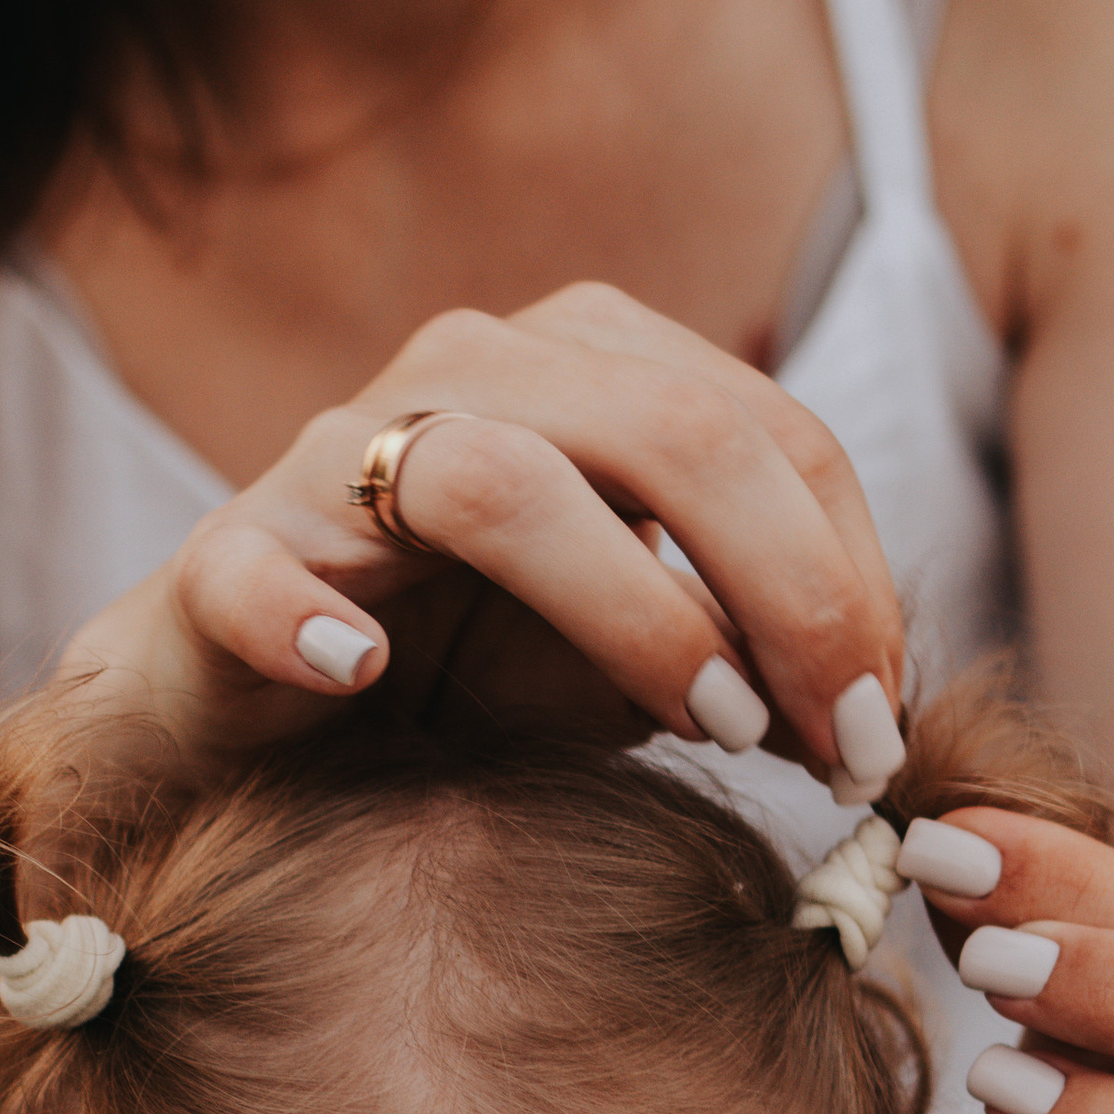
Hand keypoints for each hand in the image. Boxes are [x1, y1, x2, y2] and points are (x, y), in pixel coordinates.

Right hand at [54, 284, 906, 786]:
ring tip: (706, 726)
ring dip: (629, 606)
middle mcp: (474, 375)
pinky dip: (314, 621)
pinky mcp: (225, 560)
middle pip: (670, 430)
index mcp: (594, 369)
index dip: (854, 580)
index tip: (888, 728)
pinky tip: (365, 678)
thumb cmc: (461, 677)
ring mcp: (338, 460)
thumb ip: (743, 649)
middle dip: (788, 591)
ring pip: (501, 481)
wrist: (245, 720)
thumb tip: (867, 709)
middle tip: (839, 744)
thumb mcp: (634, 657)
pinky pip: (262, 574)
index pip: (771, 434)